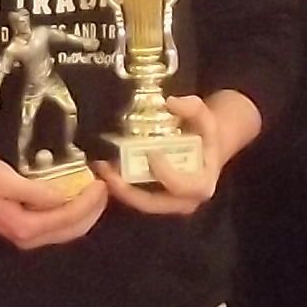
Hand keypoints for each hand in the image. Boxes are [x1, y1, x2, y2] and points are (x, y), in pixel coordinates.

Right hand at [0, 154, 108, 248]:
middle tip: (105, 187)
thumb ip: (39, 192)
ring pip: (66, 230)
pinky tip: (77, 198)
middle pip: (72, 229)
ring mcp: (26, 236)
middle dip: (93, 210)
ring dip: (85, 212)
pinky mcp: (24, 228)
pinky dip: (72, 213)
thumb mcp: (9, 180)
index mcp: (26, 228)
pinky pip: (57, 225)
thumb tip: (65, 196)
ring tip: (96, 192)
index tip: (102, 182)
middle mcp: (28, 238)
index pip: (69, 217)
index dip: (89, 201)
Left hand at [96, 94, 226, 216]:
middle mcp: (183, 201)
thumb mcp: (206, 118)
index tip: (151, 152)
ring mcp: (166, 203)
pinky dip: (117, 185)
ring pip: (137, 203)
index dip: (165, 173)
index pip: (181, 187)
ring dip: (116, 188)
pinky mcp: (153, 199)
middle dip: (126, 189)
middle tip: (107, 168)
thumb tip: (171, 103)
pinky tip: (103, 167)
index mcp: (201, 186)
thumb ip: (194, 108)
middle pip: (151, 204)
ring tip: (100, 167)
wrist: (205, 147)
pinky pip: (133, 197)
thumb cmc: (205, 135)